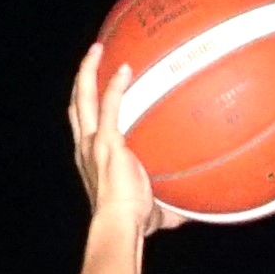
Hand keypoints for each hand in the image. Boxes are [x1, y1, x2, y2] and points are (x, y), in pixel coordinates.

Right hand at [65, 44, 171, 235]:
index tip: (95, 90)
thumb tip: (198, 208)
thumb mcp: (155, 208)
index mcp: (92, 159)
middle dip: (82, 78)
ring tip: (98, 48)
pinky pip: (109, 105)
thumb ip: (172, 203)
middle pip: (76, 104)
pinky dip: (114, 85)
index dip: (87, 105)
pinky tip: (126, 68)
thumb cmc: (135, 222)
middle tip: (92, 57)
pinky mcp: (106, 141)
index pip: (85, 125)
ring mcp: (93, 142)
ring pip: (83, 98)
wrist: (120, 225)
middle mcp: (86, 147)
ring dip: (89, 71)